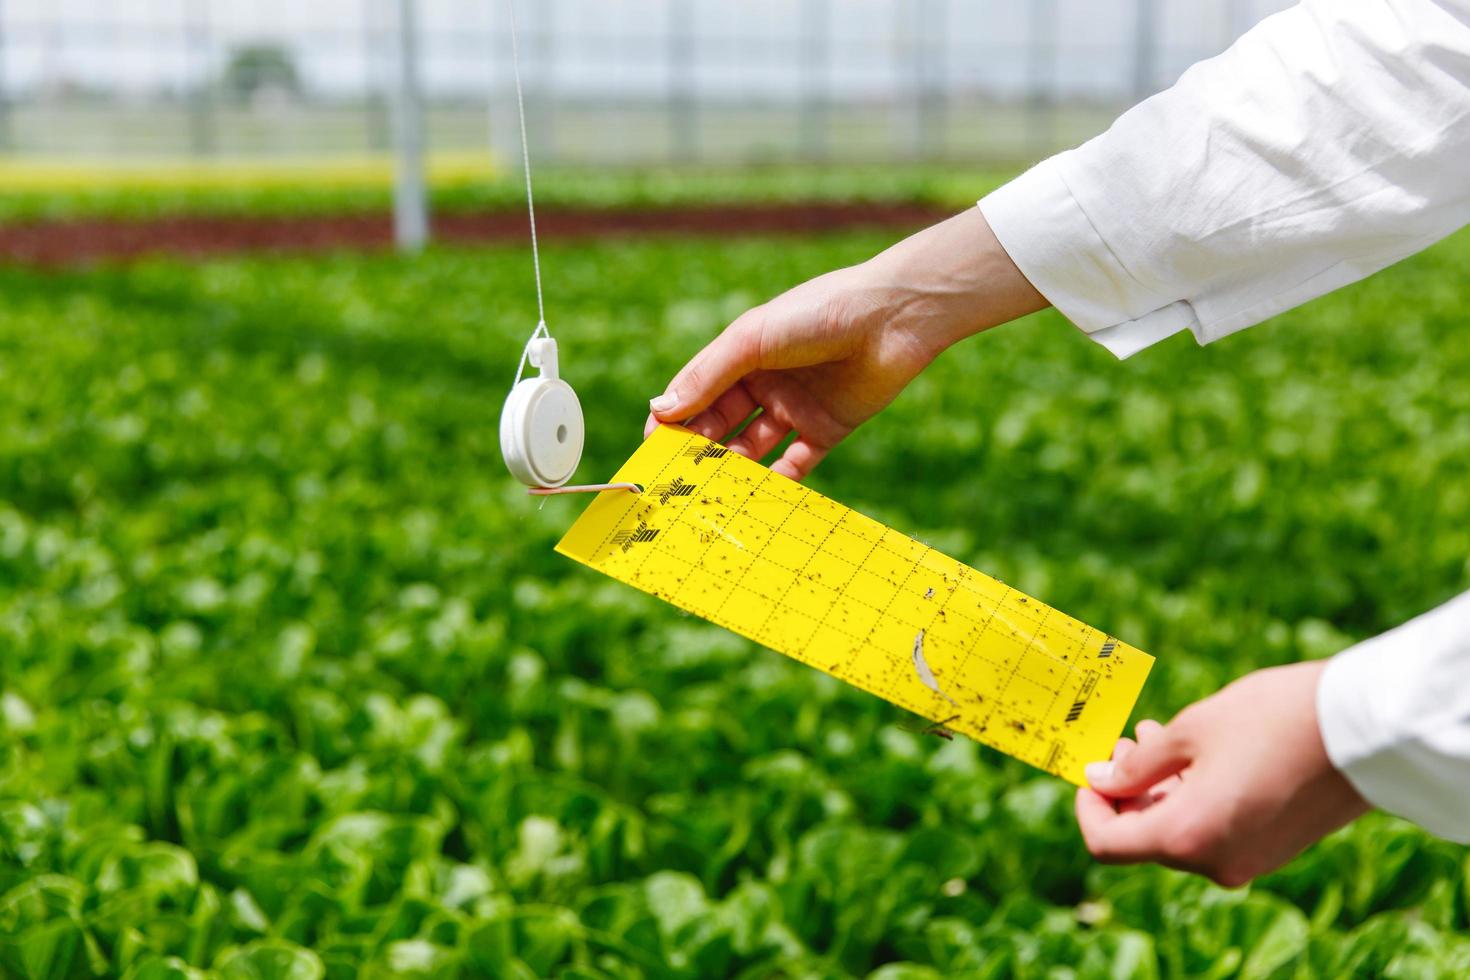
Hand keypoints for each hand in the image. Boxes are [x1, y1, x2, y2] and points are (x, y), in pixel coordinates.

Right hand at [645, 208, 1045, 479]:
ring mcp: (794, 407)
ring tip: (711, 498)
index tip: (652, 450)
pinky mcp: (827, 430)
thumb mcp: (753, 338)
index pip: (696, 393)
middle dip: (698, 452)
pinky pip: (795, 464)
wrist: (894, 318)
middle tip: (678, 483)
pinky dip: (777, 484)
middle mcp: (764, 383)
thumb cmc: (820, 312)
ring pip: (754, 449)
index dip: (673, 420)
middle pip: (721, 425)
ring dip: (733, 472)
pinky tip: (756, 503)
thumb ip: (708, 375)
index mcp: (741, 354)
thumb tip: (660, 409)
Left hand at [1075, 660, 1370, 886]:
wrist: (1365, 729)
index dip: (1087, 807)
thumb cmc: (1272, 719)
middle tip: (1126, 739)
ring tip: (1156, 736)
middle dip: (1126, 790)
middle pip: (1144, 838)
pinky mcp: (1272, 850)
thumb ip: (1138, 764)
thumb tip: (1100, 778)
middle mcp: (1215, 862)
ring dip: (1159, 789)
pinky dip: (1193, 798)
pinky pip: (1214, 832)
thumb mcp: (1191, 730)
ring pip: (1180, 833)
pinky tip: (1194, 755)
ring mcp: (1247, 861)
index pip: (1107, 843)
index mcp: (1188, 836)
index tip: (1090, 768)